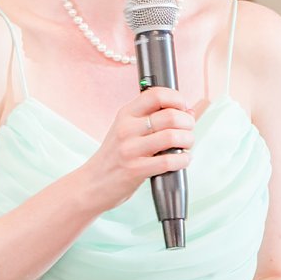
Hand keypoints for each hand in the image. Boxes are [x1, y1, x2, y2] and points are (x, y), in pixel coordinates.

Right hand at [80, 87, 194, 209]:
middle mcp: (127, 129)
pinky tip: (182, 160)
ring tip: (186, 145)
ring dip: (188, 140)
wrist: (91, 184)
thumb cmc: (114, 157)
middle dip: (188, 123)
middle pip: (170, 115)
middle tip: (188, 130)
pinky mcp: (135, 170)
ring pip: (172, 136)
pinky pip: (168, 161)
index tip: (183, 108)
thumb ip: (155, 119)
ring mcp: (130, 149)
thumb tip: (189, 111)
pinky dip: (183, 160)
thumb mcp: (128, 131)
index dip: (177, 98)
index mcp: (126, 114)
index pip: (156, 94)